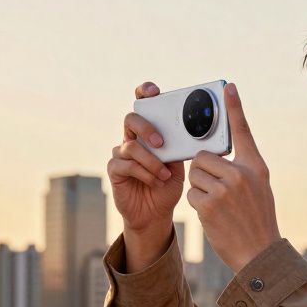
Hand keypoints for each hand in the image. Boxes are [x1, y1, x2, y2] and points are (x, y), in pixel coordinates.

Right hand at [107, 81, 186, 233]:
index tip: (154, 92)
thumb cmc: (167, 186)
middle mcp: (132, 140)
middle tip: (161, 142)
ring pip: (130, 146)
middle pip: (131, 119)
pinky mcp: (115, 170)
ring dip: (151, 160)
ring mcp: (121, 155)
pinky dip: (143, 172)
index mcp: (148, 133)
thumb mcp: (179, 165)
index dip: (144, 93)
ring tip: (165, 175)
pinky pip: (125, 164)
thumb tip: (192, 132)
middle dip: (147, 128)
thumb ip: (179, 147)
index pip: (143, 106)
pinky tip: (155, 181)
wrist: (155, 214)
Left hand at [187, 83, 279, 271]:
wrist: (258, 253)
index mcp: (255, 167)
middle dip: (203, 172)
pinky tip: (212, 215)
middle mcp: (240, 175)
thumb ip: (241, 168)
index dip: (234, 108)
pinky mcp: (208, 205)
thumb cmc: (257, 220)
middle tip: (216, 190)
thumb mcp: (258, 188)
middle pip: (203, 157)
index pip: (243, 132)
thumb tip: (215, 155)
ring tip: (217, 205)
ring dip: (199, 189)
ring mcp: (224, 190)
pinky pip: (190, 194)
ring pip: (195, 175)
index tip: (227, 87)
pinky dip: (196, 204)